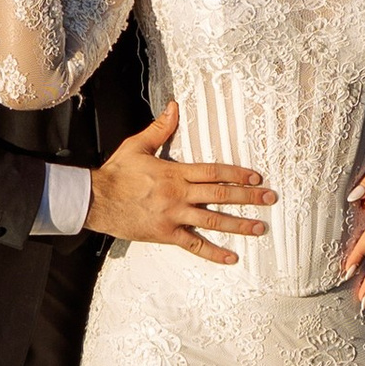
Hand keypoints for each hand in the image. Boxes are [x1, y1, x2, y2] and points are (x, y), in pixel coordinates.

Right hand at [86, 102, 273, 262]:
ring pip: (213, 221)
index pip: (214, 171)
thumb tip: (174, 107)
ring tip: (260, 227)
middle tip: (269, 199)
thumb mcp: (137, 146)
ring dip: (239, 225)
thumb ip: (160, 129)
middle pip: (220, 195)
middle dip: (248, 197)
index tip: (256, 177)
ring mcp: (173, 216)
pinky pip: (194, 245)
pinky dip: (214, 252)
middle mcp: (179, 194)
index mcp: (175, 172)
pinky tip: (231, 257)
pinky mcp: (165, 234)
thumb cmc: (115, 174)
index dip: (237, 174)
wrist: (95, 200)